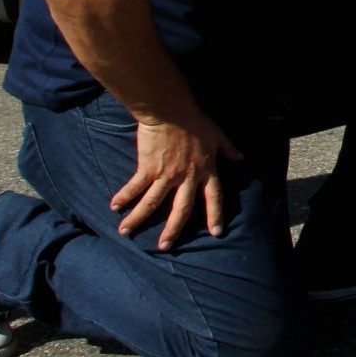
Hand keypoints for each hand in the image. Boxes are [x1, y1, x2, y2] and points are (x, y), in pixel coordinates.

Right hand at [110, 108, 241, 249]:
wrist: (171, 110)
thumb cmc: (194, 119)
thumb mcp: (217, 134)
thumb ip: (228, 148)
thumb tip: (241, 157)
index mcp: (205, 170)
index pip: (214, 197)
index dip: (216, 215)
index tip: (217, 233)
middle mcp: (187, 177)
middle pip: (181, 209)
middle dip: (173, 230)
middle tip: (165, 246)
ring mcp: (166, 174)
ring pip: (152, 203)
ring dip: (138, 219)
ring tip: (126, 232)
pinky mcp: (148, 168)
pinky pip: (135, 187)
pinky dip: (124, 197)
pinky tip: (114, 207)